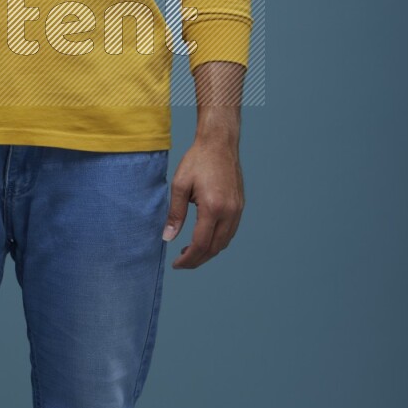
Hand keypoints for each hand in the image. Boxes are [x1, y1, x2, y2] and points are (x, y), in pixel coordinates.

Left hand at [161, 133, 244, 268]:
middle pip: (214, 248)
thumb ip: (175, 213)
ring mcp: (237, 210)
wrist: (219, 143)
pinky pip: (230, 232)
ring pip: (224, 242)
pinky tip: (204, 237)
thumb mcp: (180, 185)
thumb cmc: (198, 160)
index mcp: (213, 208)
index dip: (188, 259)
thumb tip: (168, 238)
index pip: (200, 244)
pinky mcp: (240, 206)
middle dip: (197, 259)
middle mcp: (229, 212)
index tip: (176, 264)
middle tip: (181, 262)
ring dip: (208, 251)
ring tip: (190, 251)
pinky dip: (217, 241)